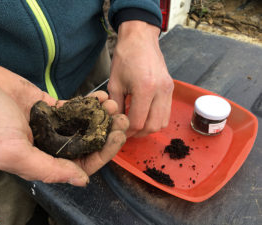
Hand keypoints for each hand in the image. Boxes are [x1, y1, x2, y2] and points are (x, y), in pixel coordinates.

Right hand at [0, 58, 128, 185]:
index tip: (117, 137)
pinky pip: (73, 107)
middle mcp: (48, 144)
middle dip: (107, 133)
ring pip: (82, 124)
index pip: (80, 163)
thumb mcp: (13, 153)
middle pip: (85, 143)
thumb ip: (48, 168)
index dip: (102, 153)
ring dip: (100, 117)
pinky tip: (101, 98)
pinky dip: (88, 104)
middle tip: (122, 119)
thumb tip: (82, 180)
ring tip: (113, 105)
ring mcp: (49, 123)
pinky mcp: (47, 105)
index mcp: (40, 160)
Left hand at [108, 21, 173, 136]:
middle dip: (139, 133)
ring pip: (163, 122)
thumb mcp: (115, 83)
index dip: (127, 131)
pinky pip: (166, 112)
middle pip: (153, 126)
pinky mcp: (171, 89)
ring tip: (136, 124)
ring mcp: (168, 90)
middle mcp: (161, 91)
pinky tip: (144, 114)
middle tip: (127, 131)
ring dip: (149, 127)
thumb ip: (117, 106)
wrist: (140, 39)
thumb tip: (117, 123)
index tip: (119, 131)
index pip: (138, 122)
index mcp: (145, 88)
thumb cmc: (125, 58)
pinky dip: (156, 119)